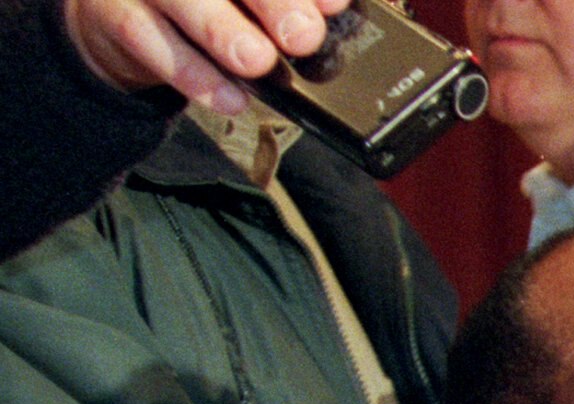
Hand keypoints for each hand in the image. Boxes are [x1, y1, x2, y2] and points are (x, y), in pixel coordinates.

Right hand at [64, 0, 344, 108]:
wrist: (127, 20)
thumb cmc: (208, 4)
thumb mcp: (251, 1)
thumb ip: (291, 2)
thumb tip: (333, 9)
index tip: (335, 5)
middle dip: (269, 1)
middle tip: (302, 36)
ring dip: (220, 31)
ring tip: (258, 63)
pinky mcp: (112, 9)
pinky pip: (146, 38)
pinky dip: (193, 73)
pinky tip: (231, 98)